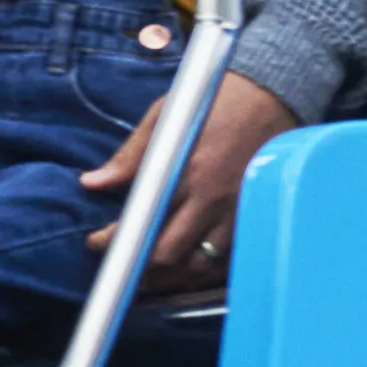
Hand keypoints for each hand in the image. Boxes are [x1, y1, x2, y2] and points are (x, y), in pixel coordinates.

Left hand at [78, 70, 298, 289]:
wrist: (273, 91)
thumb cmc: (215, 100)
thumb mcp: (164, 117)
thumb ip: (130, 155)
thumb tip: (93, 183)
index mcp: (185, 172)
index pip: (142, 223)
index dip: (115, 242)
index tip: (97, 244)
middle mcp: (212, 198)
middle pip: (170, 255)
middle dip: (138, 267)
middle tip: (119, 263)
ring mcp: (238, 210)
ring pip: (200, 265)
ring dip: (171, 275)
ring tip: (148, 274)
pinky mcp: (255, 214)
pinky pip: (229, 258)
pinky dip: (204, 269)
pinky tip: (186, 266)